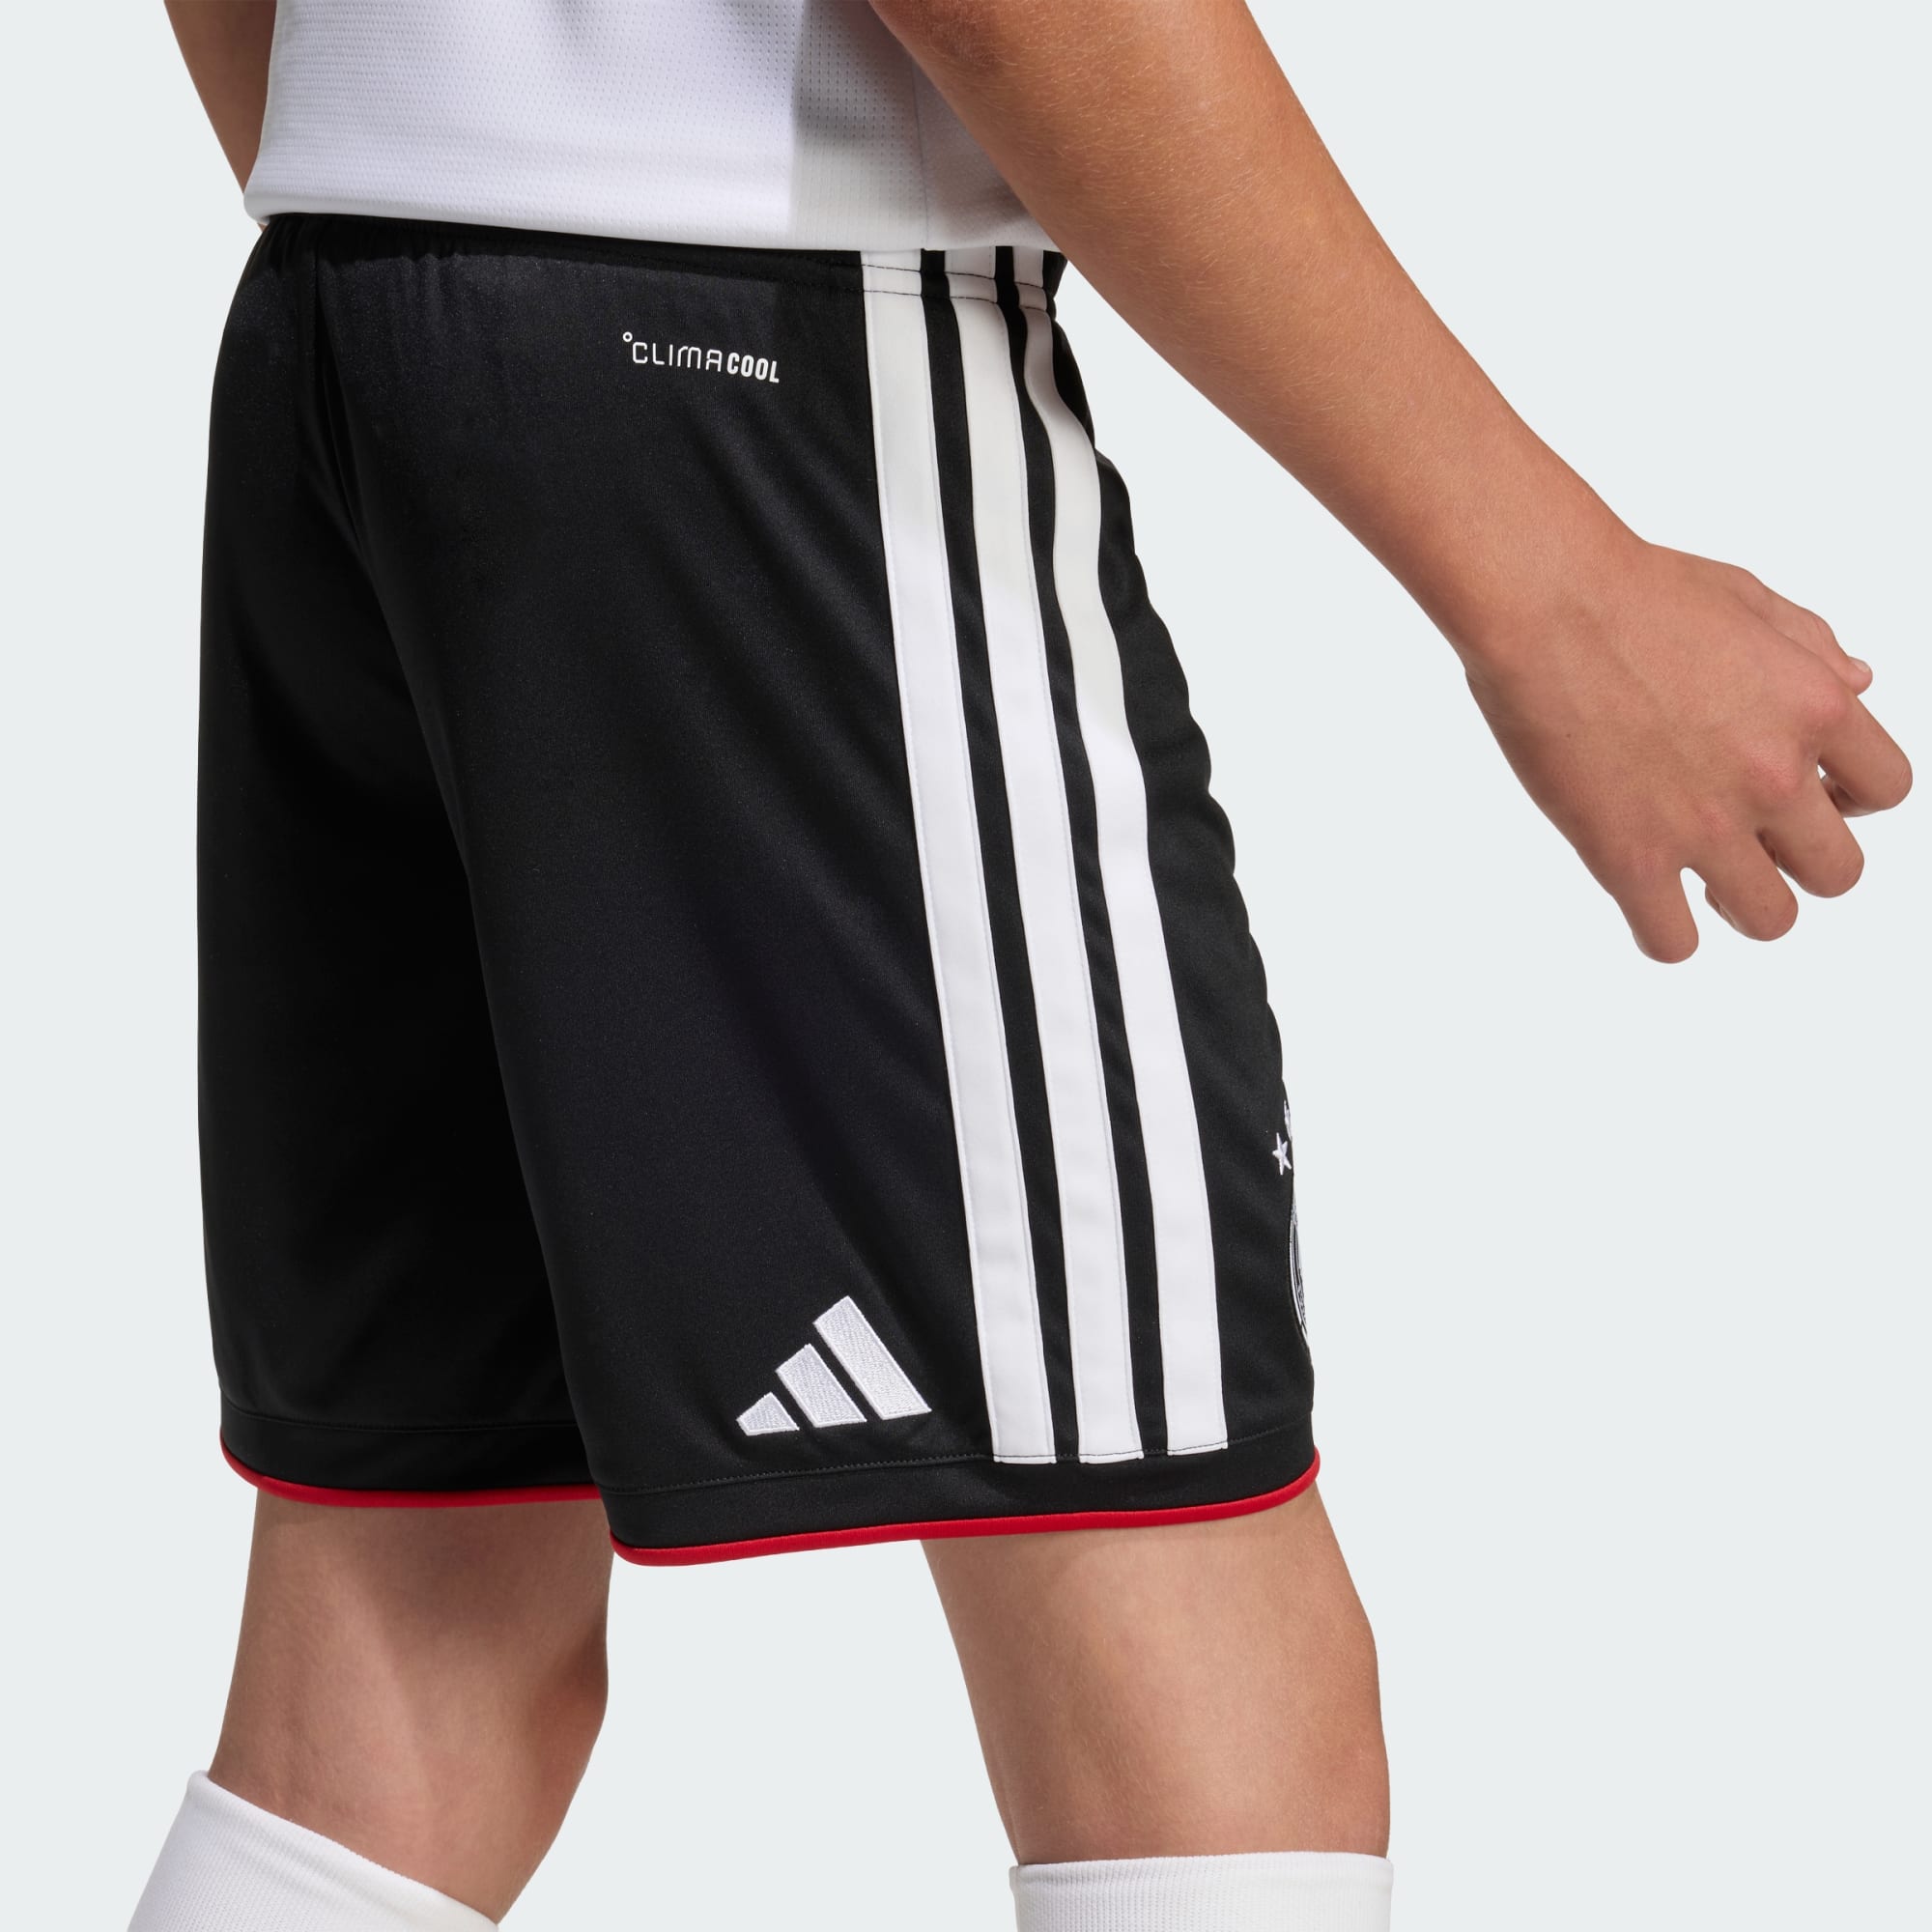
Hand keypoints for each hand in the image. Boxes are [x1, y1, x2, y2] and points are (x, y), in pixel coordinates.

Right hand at [1464, 538, 1911, 960]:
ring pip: (1770, 920)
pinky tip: (1643, 899)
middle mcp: (1776, 774)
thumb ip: (1812, 648)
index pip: (1886, 791)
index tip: (1809, 793)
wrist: (1545, 603)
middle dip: (1798, 863)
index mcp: (1816, 707)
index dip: (1850, 800)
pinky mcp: (1630, 858)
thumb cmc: (1633, 587)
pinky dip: (1663, 931)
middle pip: (1839, 874)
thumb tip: (1861, 682)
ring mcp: (1705, 825)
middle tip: (1749, 841)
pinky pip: (1672, 944)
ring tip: (1699, 878)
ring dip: (1740, 904)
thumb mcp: (1747, 598)